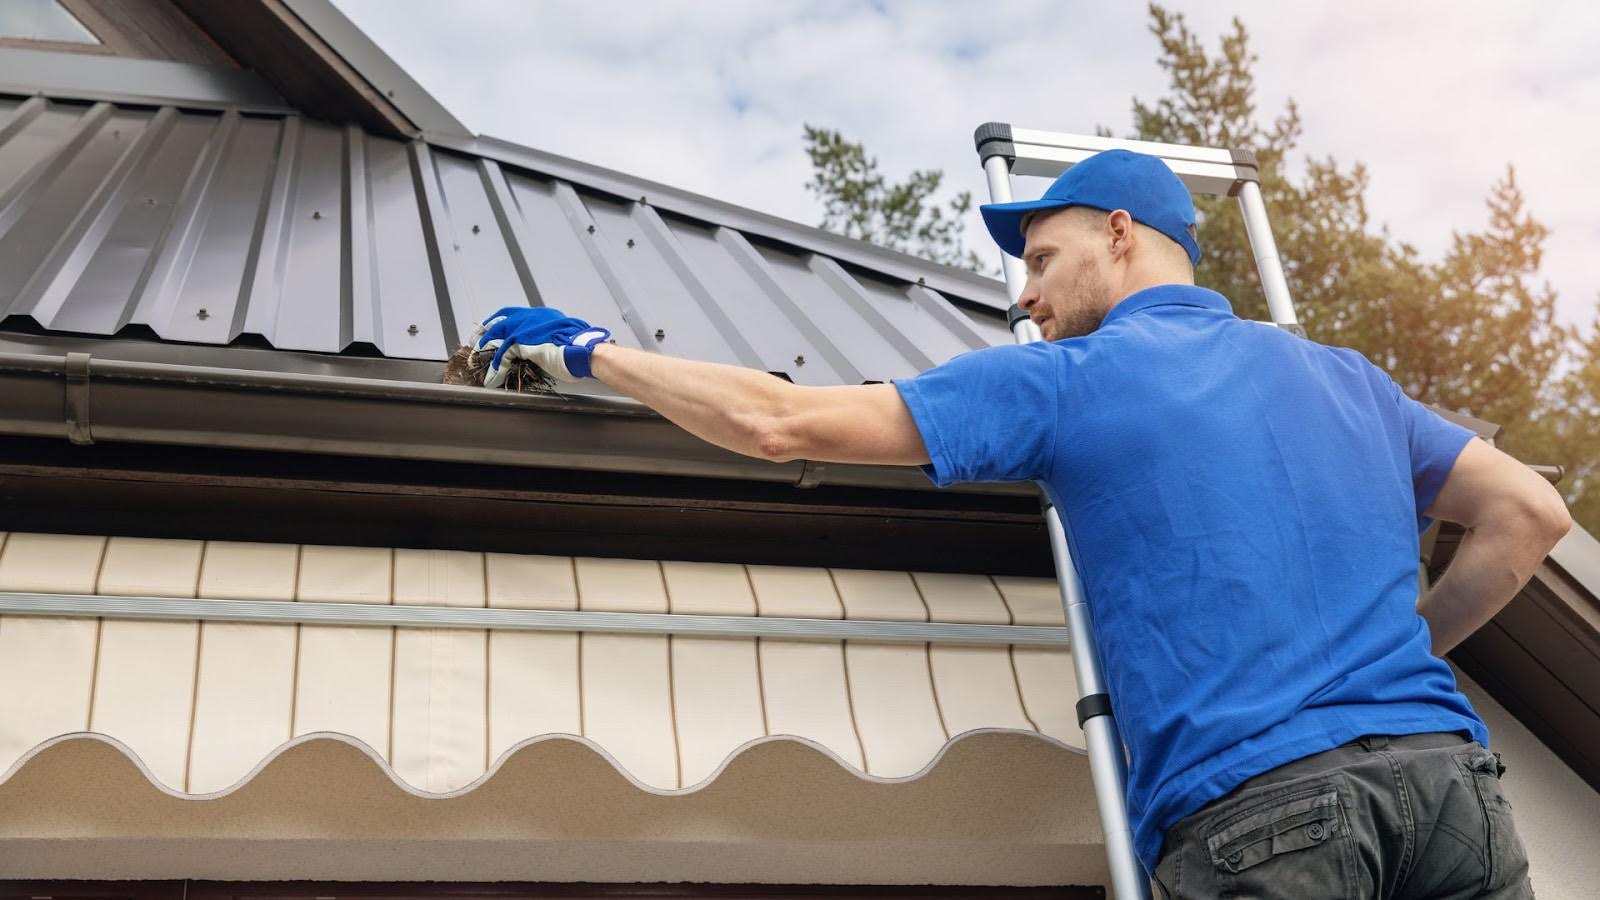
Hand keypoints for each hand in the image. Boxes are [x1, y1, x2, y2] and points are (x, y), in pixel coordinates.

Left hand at [469, 306, 611, 387]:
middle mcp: (531, 317)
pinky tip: (492, 378)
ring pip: (496, 336)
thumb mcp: (563, 339)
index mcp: (541, 316)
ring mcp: (525, 327)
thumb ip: (550, 339)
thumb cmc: (581, 348)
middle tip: (475, 340)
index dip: (500, 322)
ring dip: (485, 350)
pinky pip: (502, 355)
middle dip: (485, 331)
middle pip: (500, 320)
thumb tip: (547, 348)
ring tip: (476, 360)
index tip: (491, 328)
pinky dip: (496, 368)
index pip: (514, 315)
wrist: (585, 350)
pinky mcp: (522, 341)